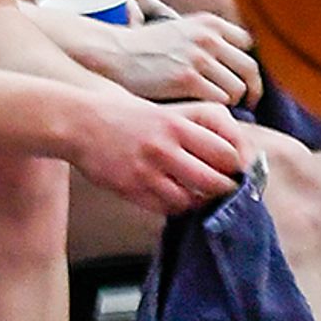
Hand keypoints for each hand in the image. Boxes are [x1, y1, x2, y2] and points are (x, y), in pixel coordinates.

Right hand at [65, 90, 247, 216]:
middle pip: (213, 181)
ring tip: (203, 196)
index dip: (238, 166)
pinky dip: (178, 207)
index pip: (226, 153)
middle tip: (229, 190)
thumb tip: (234, 152)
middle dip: (226, 189)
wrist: (80, 123)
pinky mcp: (130, 189)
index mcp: (178, 125)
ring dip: (201, 202)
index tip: (240, 170)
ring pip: (190, 199)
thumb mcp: (167, 112)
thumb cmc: (129, 116)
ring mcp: (146, 171)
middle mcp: (164, 148)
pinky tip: (179, 199)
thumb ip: (198, 128)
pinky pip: (165, 208)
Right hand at [93, 10, 260, 106]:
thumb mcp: (184, 29)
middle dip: (254, 89)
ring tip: (223, 110)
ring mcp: (198, 58)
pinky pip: (219, 100)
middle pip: (250, 68)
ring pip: (237, 88)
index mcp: (211, 24)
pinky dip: (217, 110)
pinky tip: (207, 113)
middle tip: (250, 103)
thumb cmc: (149, 47)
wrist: (116, 56)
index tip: (248, 79)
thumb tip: (238, 60)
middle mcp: (209, 38)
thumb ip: (210, 38)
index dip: (250, 65)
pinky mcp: (187, 80)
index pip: (250, 44)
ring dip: (233, 102)